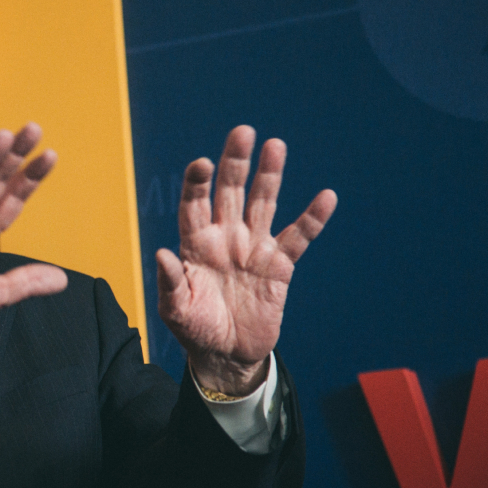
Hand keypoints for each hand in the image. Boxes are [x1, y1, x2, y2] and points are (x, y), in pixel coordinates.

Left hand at [157, 126, 335, 395]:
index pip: (194, 204)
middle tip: (243, 132)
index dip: (198, 184)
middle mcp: (225, 237)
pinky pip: (299, 237)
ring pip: (263, 203)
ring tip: (275, 146)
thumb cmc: (195, 328)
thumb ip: (170, 282)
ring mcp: (253, 248)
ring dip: (269, 176)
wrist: (227, 354)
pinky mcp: (279, 265)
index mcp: (196, 244)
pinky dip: (313, 218)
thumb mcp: (175, 310)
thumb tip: (162, 252)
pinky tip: (326, 197)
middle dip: (236, 163)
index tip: (202, 164)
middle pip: (230, 192)